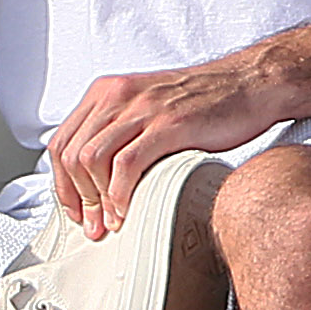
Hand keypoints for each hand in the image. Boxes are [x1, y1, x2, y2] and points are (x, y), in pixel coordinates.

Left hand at [45, 57, 290, 232]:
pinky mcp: (168, 124)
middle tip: (93, 225)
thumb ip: (119, 133)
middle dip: (78, 199)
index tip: (75, 210)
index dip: (62, 184)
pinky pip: (127, 164)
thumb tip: (95, 179)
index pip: (62, 142)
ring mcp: (142, 109)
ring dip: (98, 201)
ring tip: (111, 223)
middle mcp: (118, 96)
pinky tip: (128, 211)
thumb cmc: (203, 102)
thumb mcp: (148, 109)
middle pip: (72, 155)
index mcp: (107, 93)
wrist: (248, 84)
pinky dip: (121, 194)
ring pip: (92, 160)